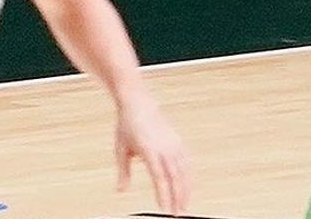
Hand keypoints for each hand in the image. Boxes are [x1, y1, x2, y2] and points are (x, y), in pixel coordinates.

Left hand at [114, 92, 190, 214]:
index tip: (164, 209)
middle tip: (177, 213)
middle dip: (177, 196)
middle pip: (175, 176)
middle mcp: (164, 146)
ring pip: (184, 169)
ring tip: (184, 205)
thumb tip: (121, 191)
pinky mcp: (177, 140)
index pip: (159, 177)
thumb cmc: (127, 126)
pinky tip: (188, 186)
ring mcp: (173, 142)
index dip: (163, 194)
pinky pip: (187, 160)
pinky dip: (189, 175)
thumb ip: (123, 172)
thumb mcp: (120, 150)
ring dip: (186, 188)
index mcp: (149, 149)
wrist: (138, 103)